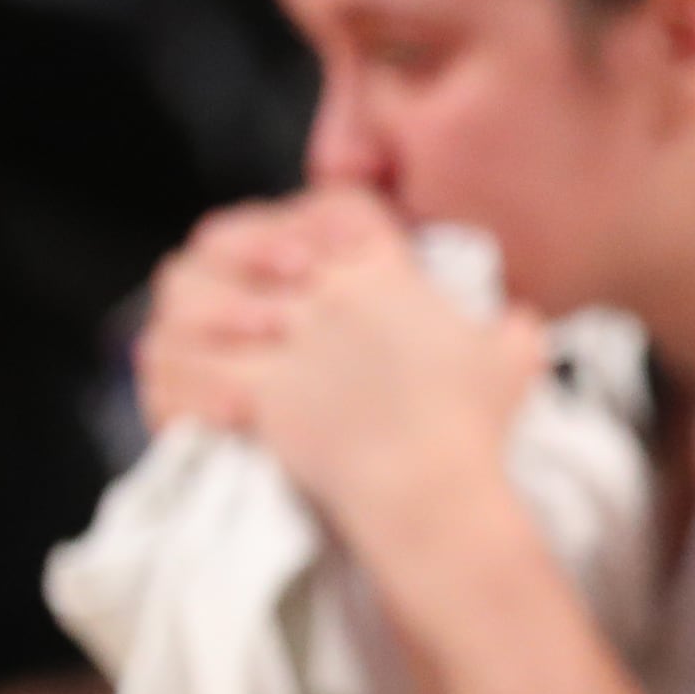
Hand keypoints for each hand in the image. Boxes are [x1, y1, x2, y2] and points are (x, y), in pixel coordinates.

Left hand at [137, 188, 542, 550]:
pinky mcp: (249, 390)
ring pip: (189, 296)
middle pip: (233, 240)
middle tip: (238, 302)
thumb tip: (520, 325)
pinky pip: (182, 370)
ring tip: (202, 346)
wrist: (431, 488)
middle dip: (223, 262)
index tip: (307, 252)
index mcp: (382, 271)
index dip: (308, 219)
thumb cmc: (474, 426)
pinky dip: (175, 385)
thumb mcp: (515, 361)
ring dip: (187, 320)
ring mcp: (280, 338)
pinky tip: (194, 403)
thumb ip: (512, 332)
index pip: (333, 205)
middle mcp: (321, 291)